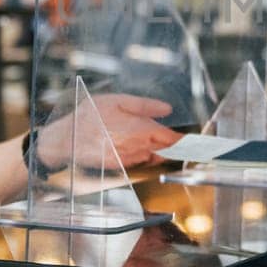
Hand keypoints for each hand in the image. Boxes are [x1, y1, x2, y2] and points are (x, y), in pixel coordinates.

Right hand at [34, 94, 181, 169]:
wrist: (66, 138)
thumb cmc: (89, 116)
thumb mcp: (117, 100)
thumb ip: (145, 105)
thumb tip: (166, 109)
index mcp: (140, 129)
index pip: (172, 139)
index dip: (188, 141)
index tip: (201, 143)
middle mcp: (137, 147)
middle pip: (166, 149)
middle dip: (176, 145)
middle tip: (188, 142)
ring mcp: (129, 158)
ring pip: (153, 155)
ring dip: (159, 149)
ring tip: (159, 140)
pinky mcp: (120, 166)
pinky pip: (139, 160)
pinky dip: (144, 154)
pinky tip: (138, 145)